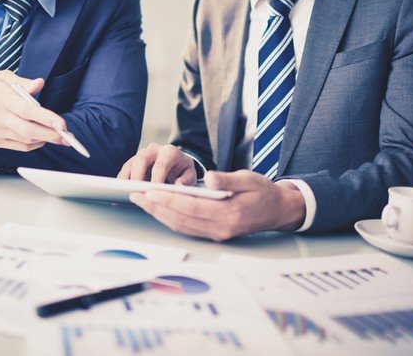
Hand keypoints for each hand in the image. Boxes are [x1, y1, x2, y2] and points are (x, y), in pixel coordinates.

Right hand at [0, 71, 68, 151]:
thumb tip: (40, 84)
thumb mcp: (1, 76)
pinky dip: (33, 144)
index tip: (62, 124)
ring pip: (25, 140)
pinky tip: (42, 139)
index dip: (47, 119)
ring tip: (59, 137)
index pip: (27, 110)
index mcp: (1, 98)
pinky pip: (18, 146)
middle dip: (51, 135)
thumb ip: (22, 82)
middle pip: (28, 130)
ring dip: (45, 140)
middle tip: (68, 137)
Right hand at [117, 143, 196, 184]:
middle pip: (141, 159)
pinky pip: (125, 169)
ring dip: (126, 178)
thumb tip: (178, 187)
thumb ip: (186, 181)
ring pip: (130, 163)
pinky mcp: (134, 161)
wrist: (178, 163)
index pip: (161, 164)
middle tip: (136, 191)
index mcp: (170, 152)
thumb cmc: (183, 171)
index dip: (156, 178)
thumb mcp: (190, 175)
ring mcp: (142, 154)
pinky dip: (122, 180)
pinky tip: (121, 191)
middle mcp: (154, 150)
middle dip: (137, 176)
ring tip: (124, 192)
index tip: (154, 191)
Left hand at [129, 170, 304, 240]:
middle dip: (156, 207)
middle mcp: (221, 228)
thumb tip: (209, 178)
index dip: (169, 200)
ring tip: (141, 201)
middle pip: (181, 219)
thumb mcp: (249, 179)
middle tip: (135, 196)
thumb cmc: (263, 191)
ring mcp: (217, 234)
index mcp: (230, 213)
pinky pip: (187, 228)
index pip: (192, 208)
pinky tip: (158, 209)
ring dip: (159, 214)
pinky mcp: (214, 234)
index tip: (150, 191)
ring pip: (181, 226)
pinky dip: (170, 219)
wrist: (277, 210)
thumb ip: (228, 179)